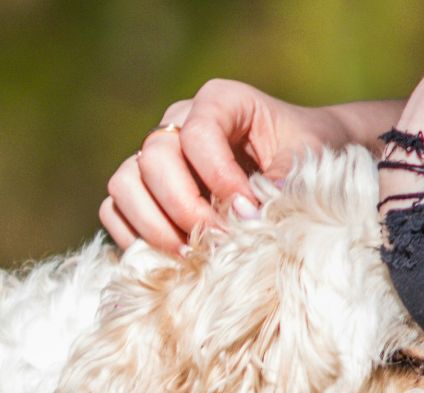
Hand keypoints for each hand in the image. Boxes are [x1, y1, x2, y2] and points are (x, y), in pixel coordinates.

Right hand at [102, 79, 354, 252]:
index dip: (219, 178)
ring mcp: (153, 156)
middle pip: (153, 158)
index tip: (249, 213)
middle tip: (218, 241)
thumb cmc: (305, 154)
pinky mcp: (141, 190)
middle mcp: (178, 123)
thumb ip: (283, 183)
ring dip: (153, 226)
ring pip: (124, 183)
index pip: (199, 134)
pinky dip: (134, 238)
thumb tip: (248, 219)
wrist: (300, 163)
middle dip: (185, 208)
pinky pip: (114, 211)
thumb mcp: (309, 160)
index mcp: (220, 102)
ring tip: (190, 256)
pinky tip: (171, 259)